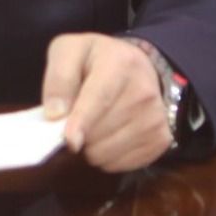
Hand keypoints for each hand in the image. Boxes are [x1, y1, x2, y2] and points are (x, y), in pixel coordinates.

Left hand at [40, 33, 172, 171]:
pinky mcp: (161, 139)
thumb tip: (55, 114)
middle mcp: (144, 90)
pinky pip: (121, 164)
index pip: (100, 97)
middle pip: (100, 131)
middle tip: (74, 119)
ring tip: (92, 125)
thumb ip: (58, 78)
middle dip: (79, 133)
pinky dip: (107, 157)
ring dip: (91, 147)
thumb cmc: (94, 60)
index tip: (70, 140)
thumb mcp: (68, 51)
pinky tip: (108, 136)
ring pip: (108, 152)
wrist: (133, 67)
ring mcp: (155, 117)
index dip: (82, 121)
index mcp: (119, 62)